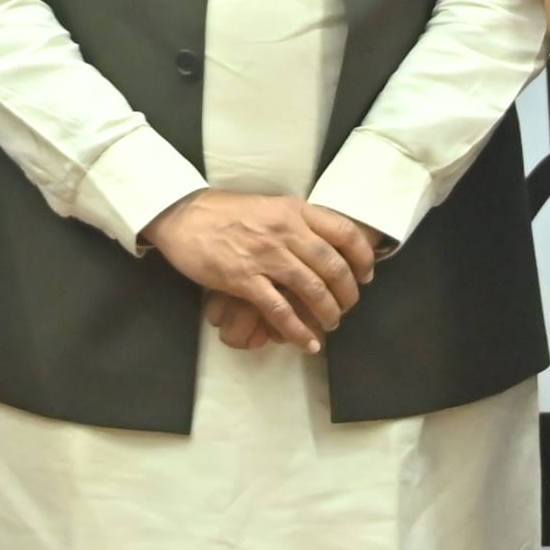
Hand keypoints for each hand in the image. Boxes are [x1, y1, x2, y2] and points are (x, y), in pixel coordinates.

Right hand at [144, 193, 379, 350]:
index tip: (365, 276)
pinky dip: (298, 330)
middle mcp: (285, 231)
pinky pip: (279, 310)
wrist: (183, 215)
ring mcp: (265, 256)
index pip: (344, 233)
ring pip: (312, 290)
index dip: (362, 258)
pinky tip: (308, 343)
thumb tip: (324, 246)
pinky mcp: (243, 279)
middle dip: (348, 294)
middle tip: (347, 308)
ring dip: (328, 314)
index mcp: (294, 210)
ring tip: (331, 325)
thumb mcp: (269, 206)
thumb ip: (296, 223)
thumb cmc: (225, 211)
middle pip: (333, 267)